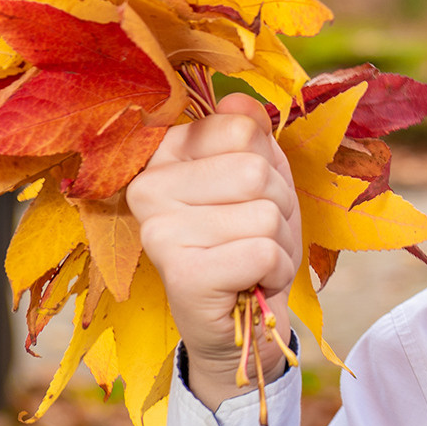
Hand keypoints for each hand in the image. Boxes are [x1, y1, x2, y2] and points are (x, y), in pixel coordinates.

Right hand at [126, 94, 301, 410]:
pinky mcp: (180, 273)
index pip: (241, 127)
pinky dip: (275, 270)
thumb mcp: (258, 178)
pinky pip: (263, 250)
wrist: (240, 326)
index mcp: (163, 155)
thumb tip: (240, 99)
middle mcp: (147, 188)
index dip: (268, 164)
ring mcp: (158, 231)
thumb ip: (250, 135)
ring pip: (265, 212)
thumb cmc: (247, 242)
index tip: (249, 198)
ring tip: (252, 261)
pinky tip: (250, 284)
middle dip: (278, 207)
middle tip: (256, 236)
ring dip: (279, 243)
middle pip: (256, 170)